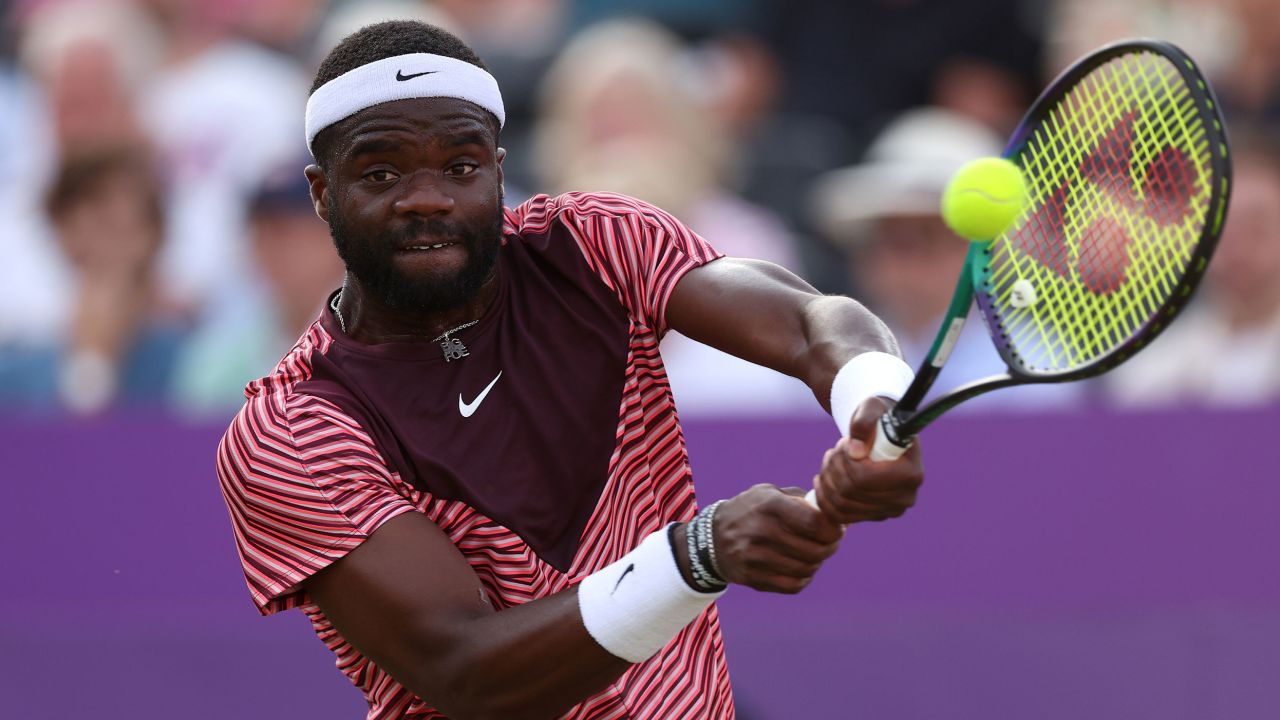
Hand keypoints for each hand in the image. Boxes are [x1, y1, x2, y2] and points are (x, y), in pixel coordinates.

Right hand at [706, 484, 843, 593]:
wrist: (711, 538)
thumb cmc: (750, 511)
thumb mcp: (769, 493)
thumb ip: (801, 500)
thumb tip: (835, 512)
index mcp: (768, 505)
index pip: (815, 523)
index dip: (833, 529)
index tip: (837, 528)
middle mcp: (760, 531)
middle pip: (815, 549)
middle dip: (830, 546)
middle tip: (831, 541)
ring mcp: (754, 558)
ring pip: (806, 568)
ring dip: (817, 562)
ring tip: (814, 552)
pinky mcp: (752, 578)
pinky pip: (793, 585)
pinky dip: (804, 578)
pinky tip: (801, 567)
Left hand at [812, 396, 924, 524]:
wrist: (883, 434)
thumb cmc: (879, 419)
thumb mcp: (871, 408)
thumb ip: (864, 422)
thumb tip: (855, 452)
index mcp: (911, 473)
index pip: (866, 478)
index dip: (846, 461)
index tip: (845, 443)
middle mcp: (905, 498)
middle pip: (851, 492)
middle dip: (835, 467)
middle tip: (835, 450)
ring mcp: (889, 510)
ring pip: (842, 504)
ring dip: (828, 479)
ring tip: (831, 459)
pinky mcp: (874, 516)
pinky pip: (839, 516)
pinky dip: (824, 498)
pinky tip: (822, 479)